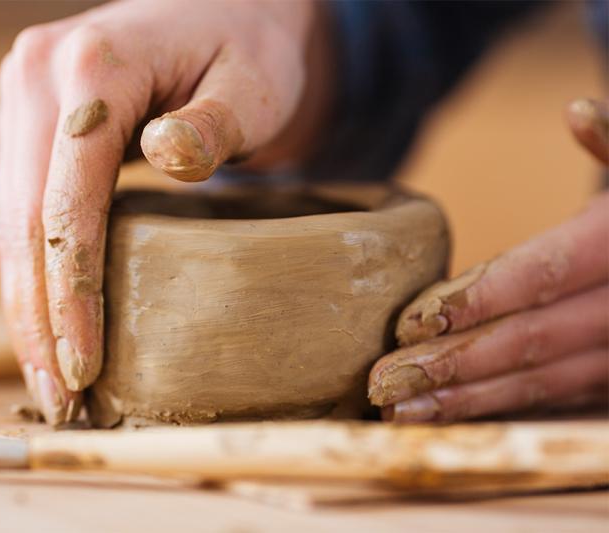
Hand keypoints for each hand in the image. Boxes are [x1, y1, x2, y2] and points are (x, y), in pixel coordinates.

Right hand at [0, 0, 333, 423]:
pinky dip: (31, 272)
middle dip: (37, 317)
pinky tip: (45, 322)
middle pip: (22, 219)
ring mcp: (25, 99)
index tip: (83, 366)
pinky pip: (20, 209)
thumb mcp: (254, 81)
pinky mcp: (30, 123)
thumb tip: (168, 157)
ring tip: (47, 380)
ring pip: (10, 221)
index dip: (71, 292)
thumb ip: (215, 121)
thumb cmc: (251, 50)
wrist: (227, 13)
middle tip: (58, 399)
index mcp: (91, 66)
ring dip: (25, 305)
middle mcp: (38, 76)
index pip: (67, 199)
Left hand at [368, 99, 608, 421]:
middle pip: (528, 340)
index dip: (475, 300)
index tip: (409, 322)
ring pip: (537, 381)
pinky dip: (494, 409)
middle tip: (382, 380)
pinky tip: (443, 413)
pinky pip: (549, 399)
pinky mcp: (608, 378)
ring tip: (397, 410)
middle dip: (451, 363)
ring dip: (464, 399)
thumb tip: (577, 111)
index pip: (540, 274)